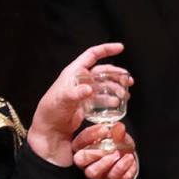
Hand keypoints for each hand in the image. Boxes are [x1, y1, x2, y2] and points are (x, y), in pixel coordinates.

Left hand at [28, 42, 127, 164]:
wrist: (49, 131)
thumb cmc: (51, 112)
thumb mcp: (62, 100)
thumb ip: (75, 94)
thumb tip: (89, 89)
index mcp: (73, 72)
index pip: (91, 55)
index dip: (106, 49)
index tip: (121, 47)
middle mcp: (79, 80)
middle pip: (102, 71)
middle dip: (116, 73)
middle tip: (129, 80)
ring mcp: (82, 92)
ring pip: (103, 85)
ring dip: (116, 87)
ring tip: (125, 94)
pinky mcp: (85, 104)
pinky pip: (101, 98)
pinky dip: (110, 99)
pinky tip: (117, 104)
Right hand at [73, 123, 137, 178]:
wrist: (127, 157)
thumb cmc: (117, 145)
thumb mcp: (118, 135)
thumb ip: (117, 131)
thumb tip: (118, 127)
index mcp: (83, 148)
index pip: (79, 142)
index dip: (90, 135)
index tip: (105, 129)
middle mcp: (86, 162)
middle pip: (80, 160)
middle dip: (94, 153)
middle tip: (109, 147)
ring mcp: (97, 173)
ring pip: (92, 172)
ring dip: (106, 163)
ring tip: (119, 154)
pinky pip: (113, 178)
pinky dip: (123, 168)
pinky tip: (129, 159)